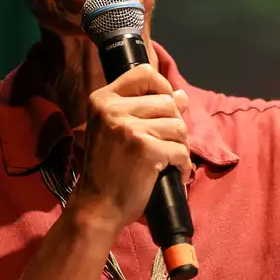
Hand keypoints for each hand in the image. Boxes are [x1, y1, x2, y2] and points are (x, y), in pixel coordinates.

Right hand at [70, 64, 192, 231]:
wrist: (97, 206)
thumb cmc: (107, 168)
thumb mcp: (117, 130)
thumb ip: (146, 109)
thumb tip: (182, 95)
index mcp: (103, 99)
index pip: (144, 73)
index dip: (162, 86)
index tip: (165, 107)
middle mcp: (113, 109)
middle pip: (168, 102)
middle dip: (175, 124)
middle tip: (166, 144)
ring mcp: (129, 129)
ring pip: (178, 125)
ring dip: (180, 145)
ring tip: (168, 159)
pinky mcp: (146, 149)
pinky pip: (181, 150)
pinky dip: (182, 165)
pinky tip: (173, 173)